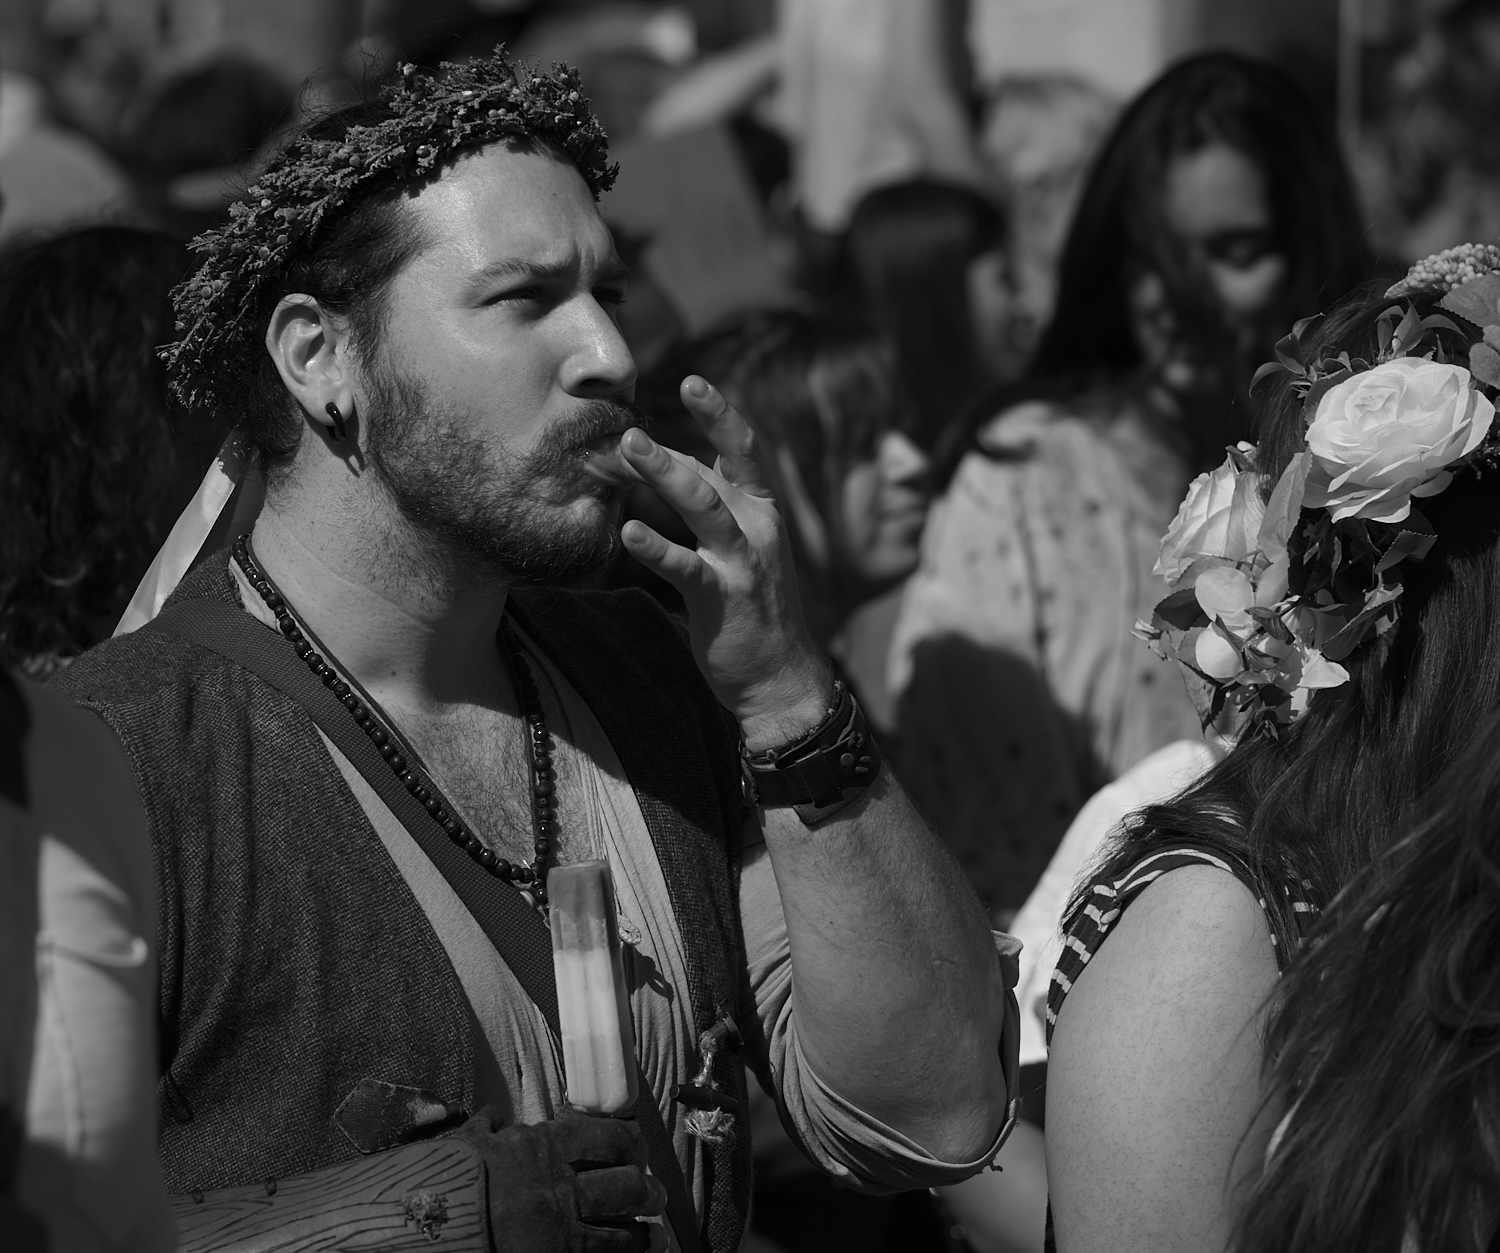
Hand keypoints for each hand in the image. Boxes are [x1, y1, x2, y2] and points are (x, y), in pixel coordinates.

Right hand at [456, 1108, 667, 1252]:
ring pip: (623, 1230)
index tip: (635, 1144)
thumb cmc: (447, 1181)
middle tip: (652, 1191)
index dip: (629, 1140)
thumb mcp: (468, 1145)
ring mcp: (562, 1230)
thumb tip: (493, 1113)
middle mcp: (562, 1187)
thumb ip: (489, 1129)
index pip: (607, 1136)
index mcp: (544, 1149)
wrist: (428, 1227)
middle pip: (626, 1184)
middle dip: (645, 1188)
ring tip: (650, 1231)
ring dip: (641, 1230)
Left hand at [619, 376, 831, 749]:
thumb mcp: (737, 545)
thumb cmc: (752, 606)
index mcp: (763, 511)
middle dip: (676, 445)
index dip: (716, 415)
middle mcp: (758, 529)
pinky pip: (686, 568)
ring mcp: (743, 564)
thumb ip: (709, 503)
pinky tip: (629, 533)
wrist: (780, 677)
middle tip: (633, 426)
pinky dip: (657, 549)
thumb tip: (665, 462)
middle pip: (717, 473)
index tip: (692, 382)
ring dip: (666, 476)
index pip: (740, 452)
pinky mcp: (724, 599)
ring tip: (630, 452)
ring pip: (704, 508)